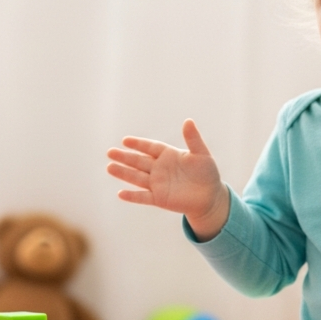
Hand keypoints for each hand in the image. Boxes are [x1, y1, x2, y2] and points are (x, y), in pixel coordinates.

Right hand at [107, 119, 229, 239]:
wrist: (210, 197)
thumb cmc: (207, 173)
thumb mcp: (202, 154)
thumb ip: (193, 139)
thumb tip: (188, 121)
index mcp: (168, 155)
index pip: (150, 147)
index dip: (138, 144)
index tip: (125, 140)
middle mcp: (159, 168)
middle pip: (139, 161)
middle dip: (125, 157)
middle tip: (110, 152)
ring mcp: (157, 184)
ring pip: (137, 178)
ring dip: (123, 173)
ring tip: (109, 167)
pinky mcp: (159, 198)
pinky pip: (143, 197)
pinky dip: (133, 196)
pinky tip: (120, 193)